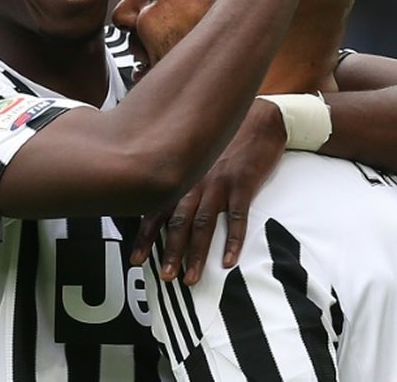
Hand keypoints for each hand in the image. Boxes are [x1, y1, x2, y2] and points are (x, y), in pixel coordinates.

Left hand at [130, 99, 286, 283]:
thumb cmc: (227, 137)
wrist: (261, 117)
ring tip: (190, 278)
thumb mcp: (197, 152)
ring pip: (203, 223)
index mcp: (183, 175)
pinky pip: (237, 216)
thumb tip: (161, 194)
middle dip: (168, 251)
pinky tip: (229, 260)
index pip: (156, 208)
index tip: (135, 259)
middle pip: (178, 221)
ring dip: (196, 253)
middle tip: (163, 277)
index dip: (144, 236)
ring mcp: (219, 182)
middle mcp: (196, 180)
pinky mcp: (243, 183)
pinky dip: (233, 240)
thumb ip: (182, 174)